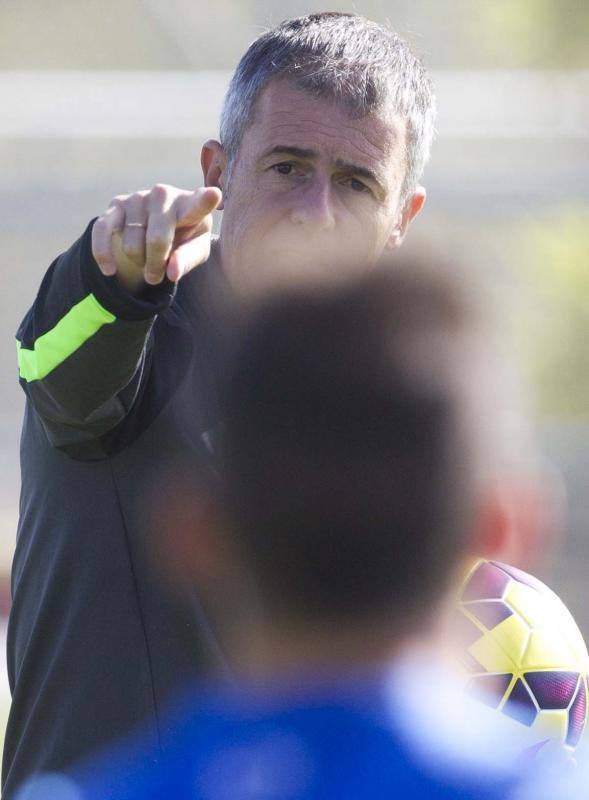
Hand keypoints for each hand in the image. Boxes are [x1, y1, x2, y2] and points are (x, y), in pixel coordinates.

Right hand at [91, 184, 221, 292]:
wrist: (156, 228)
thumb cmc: (183, 240)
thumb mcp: (194, 252)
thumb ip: (187, 260)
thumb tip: (171, 273)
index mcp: (190, 205)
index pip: (198, 205)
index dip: (205, 201)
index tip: (214, 195)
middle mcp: (164, 194)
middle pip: (157, 240)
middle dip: (155, 265)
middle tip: (157, 277)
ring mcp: (138, 197)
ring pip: (131, 244)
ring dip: (138, 262)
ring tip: (145, 262)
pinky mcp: (116, 204)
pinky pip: (103, 231)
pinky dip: (104, 255)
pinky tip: (110, 271)